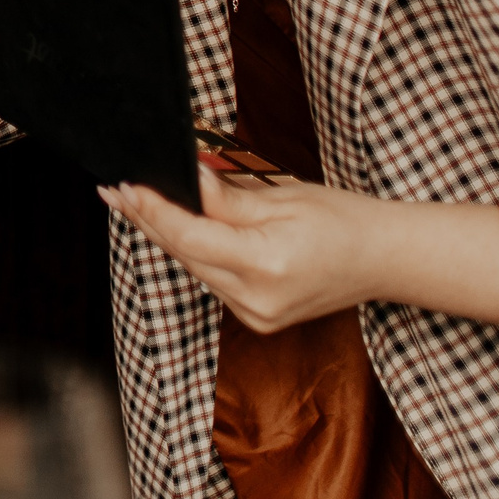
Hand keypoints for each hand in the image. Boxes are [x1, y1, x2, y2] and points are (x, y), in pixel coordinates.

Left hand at [101, 166, 498, 332]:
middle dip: (147, 219)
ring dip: (165, 235)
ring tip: (133, 202)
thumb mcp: (281, 198)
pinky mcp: (258, 319)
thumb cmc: (342, 220)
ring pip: (193, 268)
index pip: (189, 236)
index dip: (151, 209)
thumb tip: (185, 179)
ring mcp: (257, 315)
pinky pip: (211, 279)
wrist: (384, 259)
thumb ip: (225, 197)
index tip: (124, 184)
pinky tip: (172, 228)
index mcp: (265, 265)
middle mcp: (256, 299)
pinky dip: (192, 252)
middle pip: (183, 254)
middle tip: (114, 188)